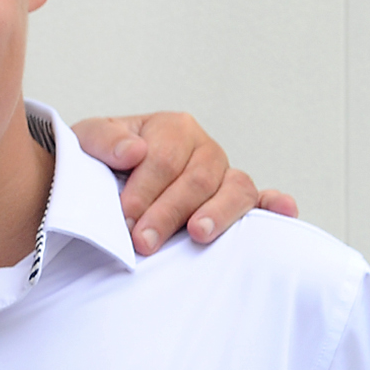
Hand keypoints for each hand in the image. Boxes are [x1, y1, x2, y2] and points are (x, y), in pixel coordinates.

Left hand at [70, 113, 298, 255]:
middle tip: (143, 241)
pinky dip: (275, 206)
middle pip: (197, 179)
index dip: (145, 189)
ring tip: (197, 234)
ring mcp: (224, 176)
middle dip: (168, 212)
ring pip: (234, 190)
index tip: (125, 215)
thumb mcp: (87, 142)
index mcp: (172, 128)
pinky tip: (283, 211)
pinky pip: (262, 201)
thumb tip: (133, 151)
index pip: (164, 159)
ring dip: (218, 214)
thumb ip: (104, 140)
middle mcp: (204, 150)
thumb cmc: (99, 162)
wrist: (102, 181)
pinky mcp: (236, 201)